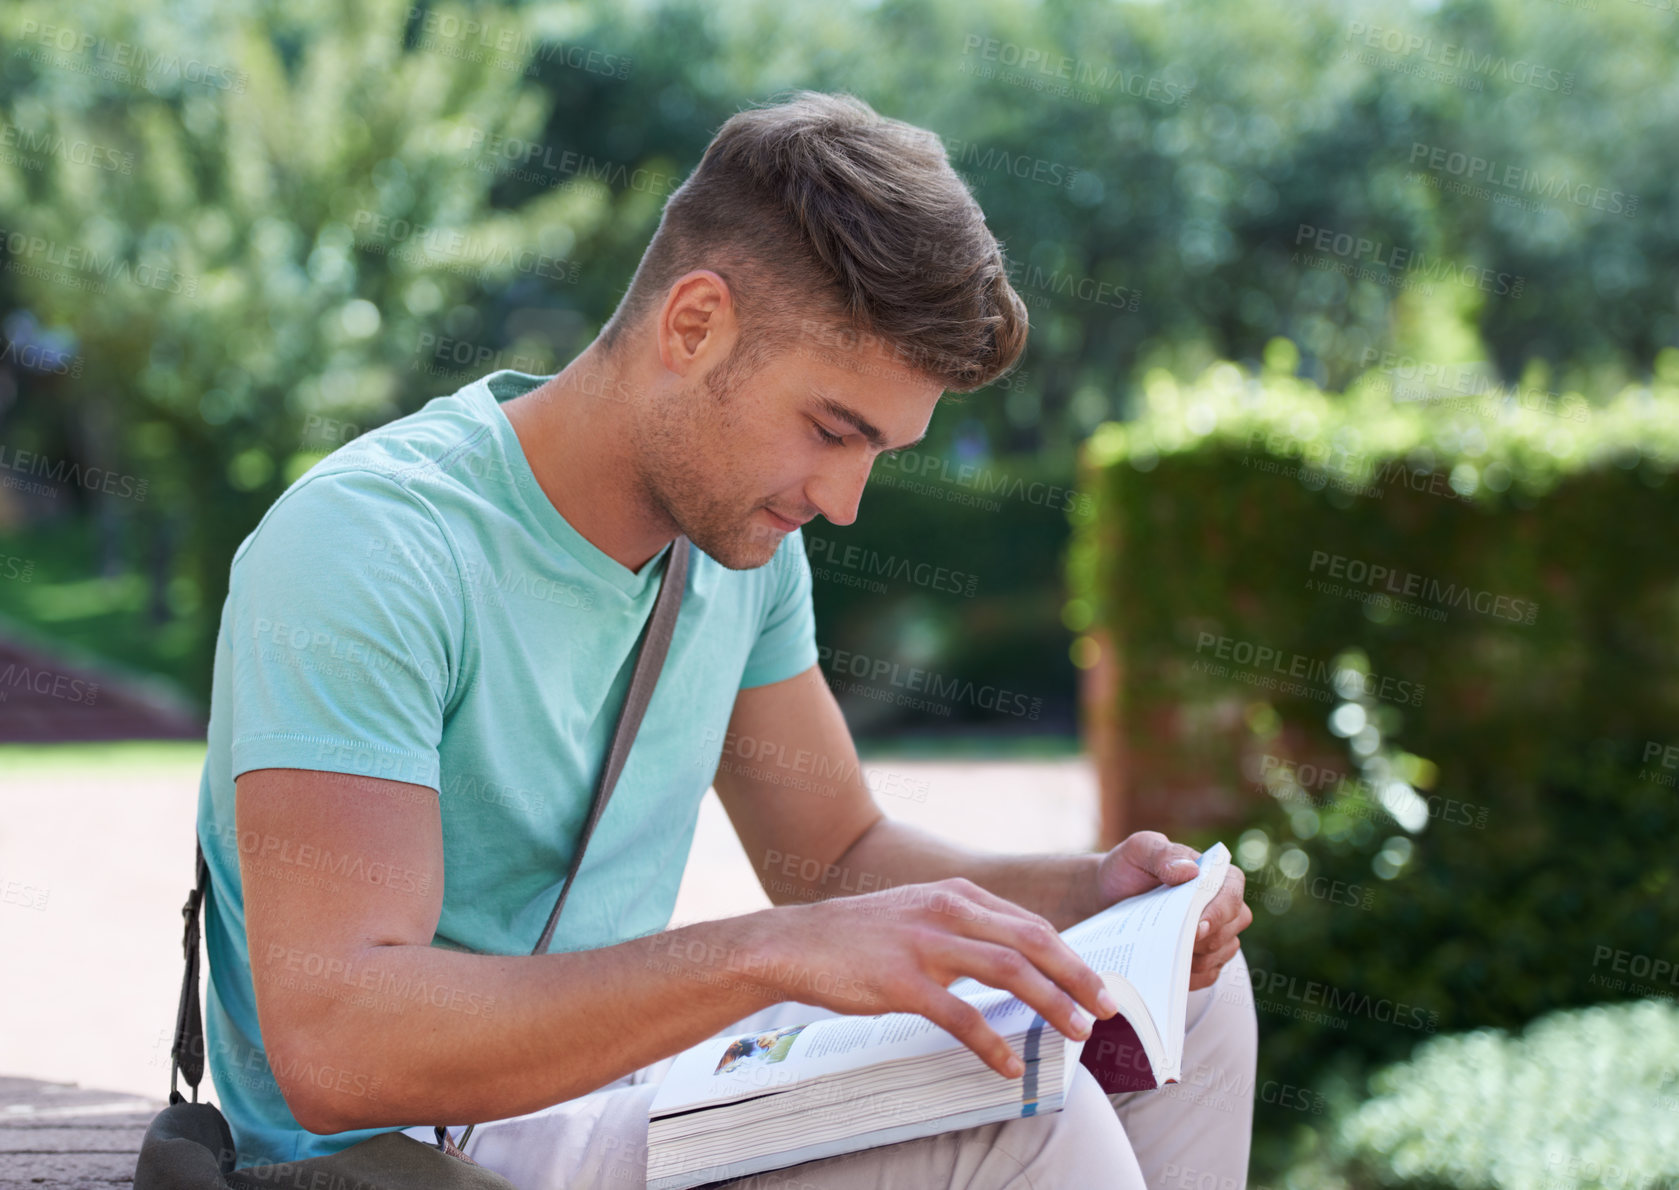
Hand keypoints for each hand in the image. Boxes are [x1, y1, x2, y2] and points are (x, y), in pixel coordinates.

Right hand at [768, 878, 1120, 1078]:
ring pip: (1008, 973)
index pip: (1032, 924)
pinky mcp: (902, 980)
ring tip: (1075, 1033)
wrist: (797, 942)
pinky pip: (959, 1015)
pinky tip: (1007, 1065)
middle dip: (1078, 977)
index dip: (1072, 956)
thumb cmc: (862, 936)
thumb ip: (966, 926)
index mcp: (958, 894)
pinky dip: (990, 1042)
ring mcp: (925, 944)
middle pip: (1033, 942)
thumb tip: (1015, 959)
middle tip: (1107, 1009)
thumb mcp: (921, 912)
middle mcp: (948, 911)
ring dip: (1051, 1004)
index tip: (1097, 985)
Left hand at [1092, 830, 1251, 991]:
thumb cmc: (1127, 869)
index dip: (1220, 912)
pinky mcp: (1204, 957)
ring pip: (1223, 953)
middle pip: (1231, 928)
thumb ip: (1162, 853)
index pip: (1233, 893)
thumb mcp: (1138, 850)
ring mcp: (1216, 933)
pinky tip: (1169, 971)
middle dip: (1206, 939)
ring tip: (1166, 953)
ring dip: (1197, 959)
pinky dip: (1191, 976)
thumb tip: (1190, 870)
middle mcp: (1222, 904)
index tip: (1197, 927)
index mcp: (1215, 874)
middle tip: (1174, 943)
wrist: (1105, 897)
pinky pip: (1210, 974)